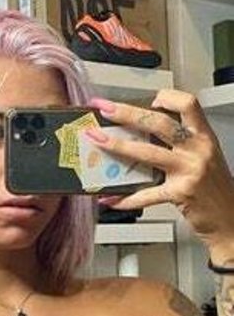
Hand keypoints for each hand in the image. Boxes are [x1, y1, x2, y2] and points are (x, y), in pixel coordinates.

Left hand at [85, 89, 233, 256]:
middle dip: (126, 113)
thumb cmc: (213, 186)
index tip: (148, 99)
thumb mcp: (202, 156)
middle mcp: (198, 149)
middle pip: (157, 122)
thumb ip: (178, 143)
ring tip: (96, 141)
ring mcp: (189, 171)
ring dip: (117, 146)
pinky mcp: (180, 193)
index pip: (188, 103)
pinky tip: (109, 197)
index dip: (167, 97)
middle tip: (104, 109)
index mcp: (203, 136)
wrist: (231, 218)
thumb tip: (138, 134)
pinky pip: (146, 194)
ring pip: (146, 153)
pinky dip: (125, 198)